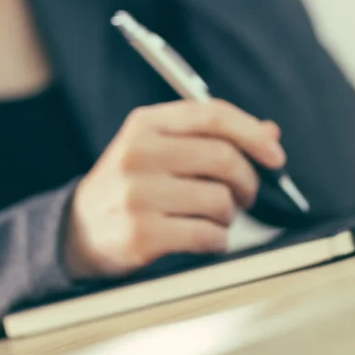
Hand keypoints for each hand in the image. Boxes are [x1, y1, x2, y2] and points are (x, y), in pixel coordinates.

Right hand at [63, 100, 285, 278]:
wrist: (79, 231)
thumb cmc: (133, 185)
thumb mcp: (162, 148)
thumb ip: (213, 137)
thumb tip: (271, 132)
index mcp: (146, 124)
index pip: (212, 114)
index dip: (253, 133)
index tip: (276, 156)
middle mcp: (139, 154)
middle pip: (224, 158)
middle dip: (248, 181)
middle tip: (246, 194)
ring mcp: (138, 195)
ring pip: (220, 200)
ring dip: (229, 215)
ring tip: (215, 218)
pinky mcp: (141, 234)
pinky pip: (207, 235)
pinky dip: (218, 240)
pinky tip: (206, 238)